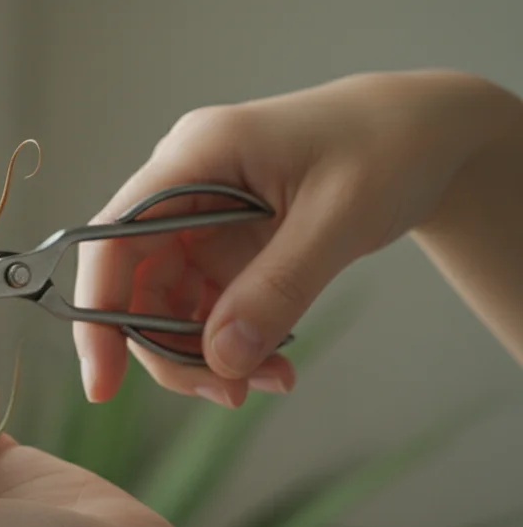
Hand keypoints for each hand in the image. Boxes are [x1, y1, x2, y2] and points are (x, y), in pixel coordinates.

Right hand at [75, 69, 507, 406]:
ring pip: (167, 303)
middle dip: (170, 348)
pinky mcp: (221, 242)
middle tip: (226, 393)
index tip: (102, 382)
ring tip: (270, 380)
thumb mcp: (339, 220)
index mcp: (195, 155)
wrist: (427, 134)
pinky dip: (231, 342)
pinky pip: (204, 305)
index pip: (112, 240)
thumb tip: (220, 360)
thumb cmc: (389, 149)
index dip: (98, 311)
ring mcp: (198, 214)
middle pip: (135, 283)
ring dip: (205, 353)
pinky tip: (273, 363)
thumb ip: (277, 290)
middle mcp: (182, 183)